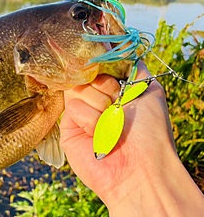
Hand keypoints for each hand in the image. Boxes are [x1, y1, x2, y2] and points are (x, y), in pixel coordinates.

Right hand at [60, 62, 176, 208]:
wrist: (140, 168)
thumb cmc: (149, 131)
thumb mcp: (149, 89)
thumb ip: (132, 66)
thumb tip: (115, 47)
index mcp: (114, 89)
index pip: (98, 63)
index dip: (102, 63)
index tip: (110, 69)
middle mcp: (96, 100)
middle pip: (85, 72)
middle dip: (104, 85)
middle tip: (117, 102)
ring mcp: (81, 114)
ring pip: (77, 88)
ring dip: (100, 104)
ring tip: (112, 124)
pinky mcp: (67, 129)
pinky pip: (72, 108)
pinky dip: (90, 120)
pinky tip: (99, 136)